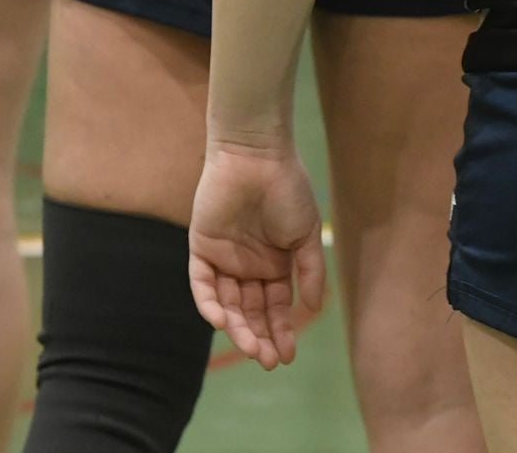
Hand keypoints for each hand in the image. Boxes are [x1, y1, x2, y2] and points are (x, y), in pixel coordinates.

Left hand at [188, 141, 325, 370]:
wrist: (257, 157)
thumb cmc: (287, 190)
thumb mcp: (305, 234)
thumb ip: (309, 271)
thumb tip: (314, 308)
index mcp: (274, 264)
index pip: (275, 307)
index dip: (281, 331)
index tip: (288, 356)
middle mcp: (248, 266)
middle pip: (251, 311)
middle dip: (259, 336)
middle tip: (266, 360)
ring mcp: (224, 259)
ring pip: (227, 304)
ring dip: (237, 327)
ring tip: (250, 348)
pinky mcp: (201, 248)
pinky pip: (202, 284)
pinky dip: (210, 304)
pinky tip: (223, 322)